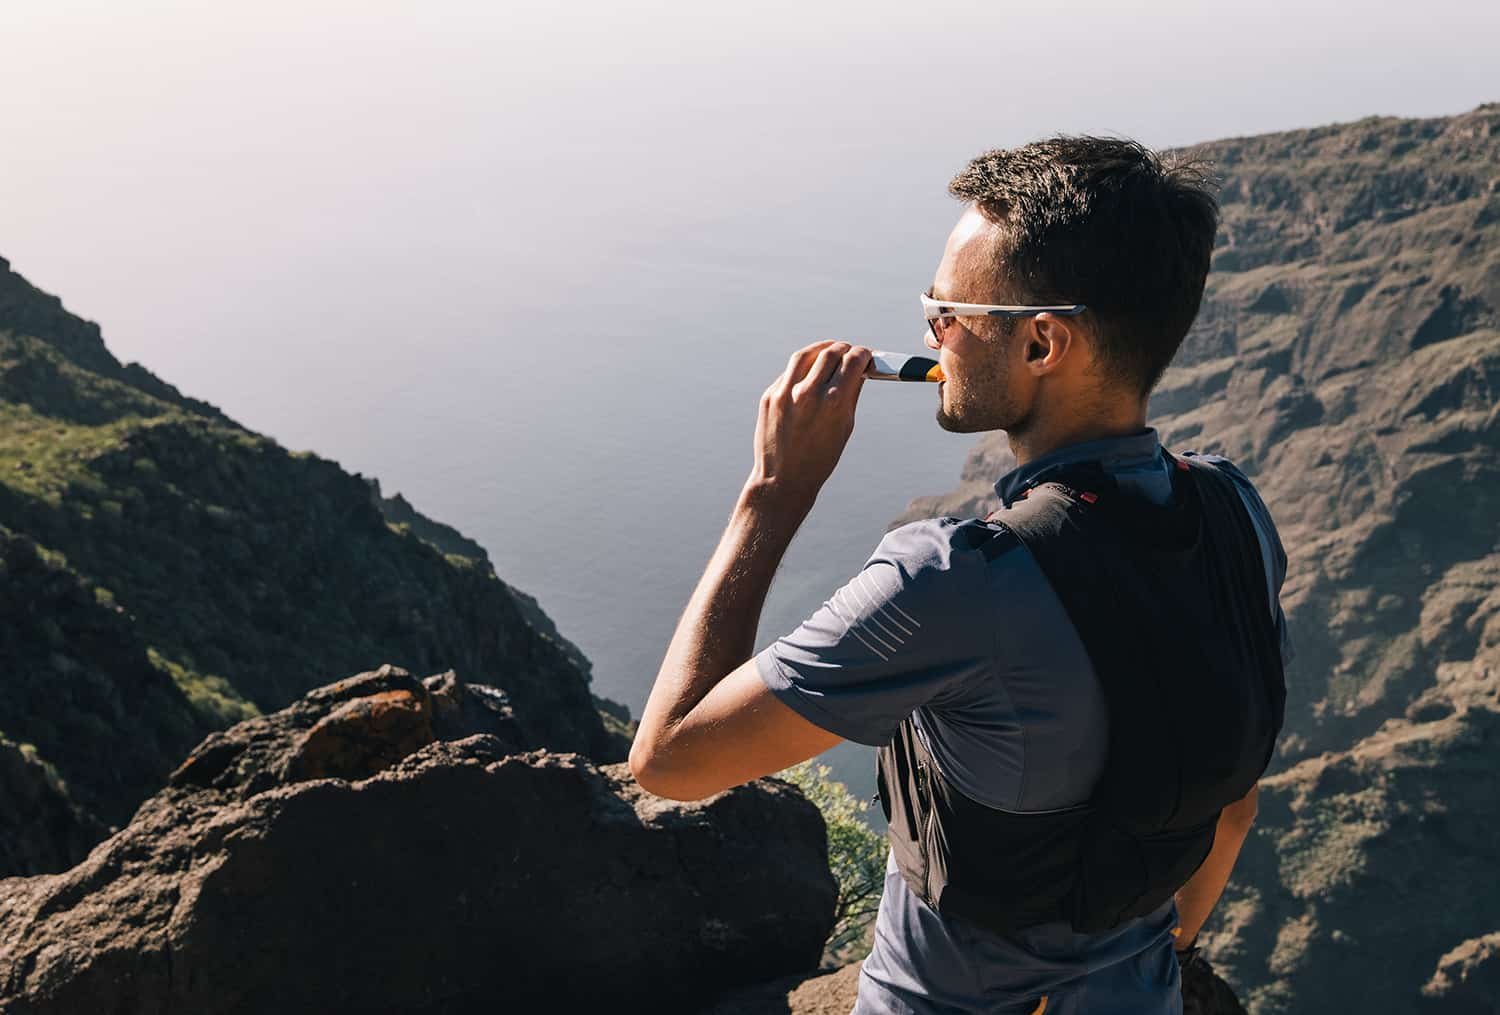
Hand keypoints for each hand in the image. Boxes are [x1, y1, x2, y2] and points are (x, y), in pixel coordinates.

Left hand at [748, 341, 871, 508]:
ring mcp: (785, 393)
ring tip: (830, 351)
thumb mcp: (845, 426)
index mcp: (834, 402)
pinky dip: (803, 367)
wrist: (784, 479)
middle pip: (831, 353)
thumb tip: (860, 369)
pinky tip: (810, 371)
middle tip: (849, 351)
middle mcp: (809, 393)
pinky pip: (789, 373)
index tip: (865, 356)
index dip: (863, 354)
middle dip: (844, 348)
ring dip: (821, 349)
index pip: (853, 360)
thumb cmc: (820, 458)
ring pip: (805, 355)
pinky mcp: (770, 396)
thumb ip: (852, 392)